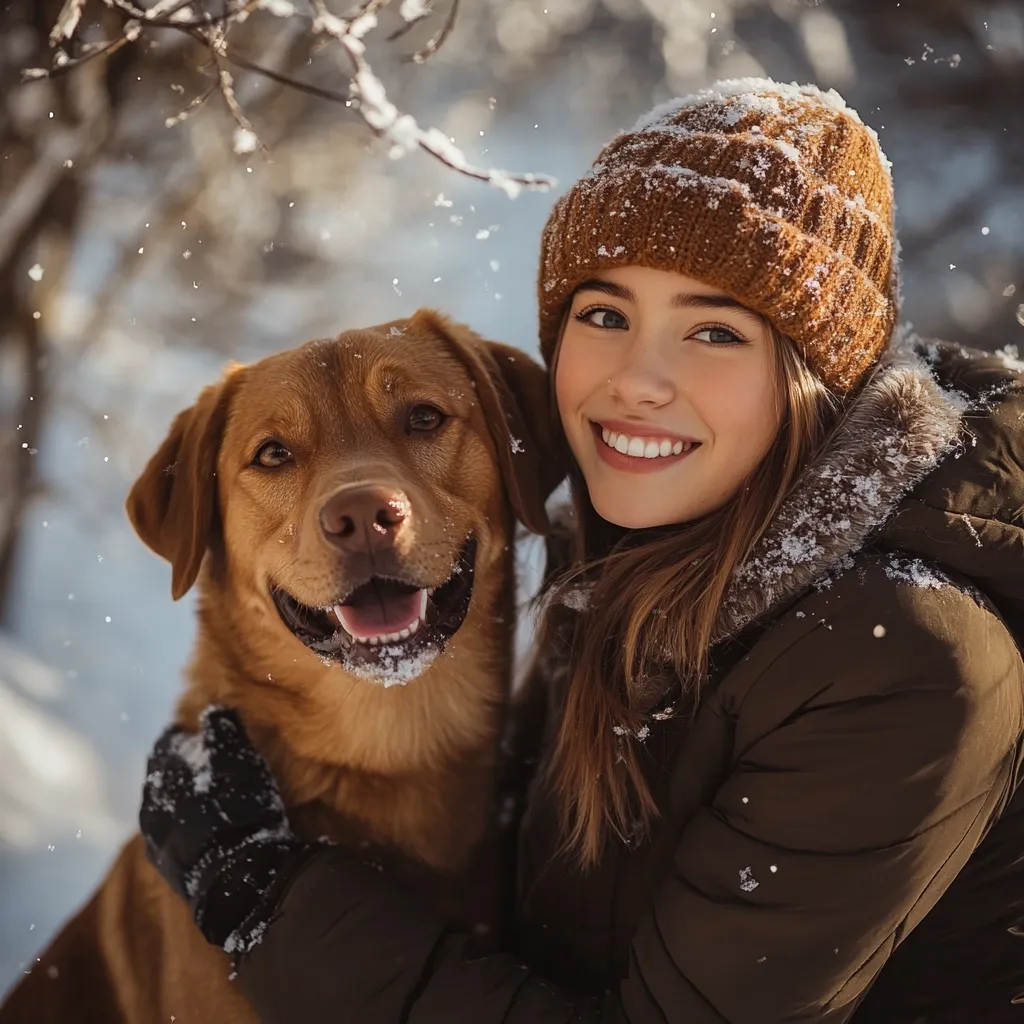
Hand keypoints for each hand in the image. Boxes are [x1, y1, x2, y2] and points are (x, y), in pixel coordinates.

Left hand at [139, 706, 310, 953]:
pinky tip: (210, 829)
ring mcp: (156, 841)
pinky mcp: (169, 870)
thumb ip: (222, 728)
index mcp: (160, 773)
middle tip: (210, 764)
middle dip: (184, 768)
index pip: (168, 742)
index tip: (204, 732)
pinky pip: (176, 836)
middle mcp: (149, 805)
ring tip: (212, 799)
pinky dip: (189, 827)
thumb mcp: (237, 756)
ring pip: (168, 809)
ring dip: (185, 801)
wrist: (237, 877)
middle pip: (164, 776)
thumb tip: (211, 710)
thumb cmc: (238, 807)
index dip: (187, 735)